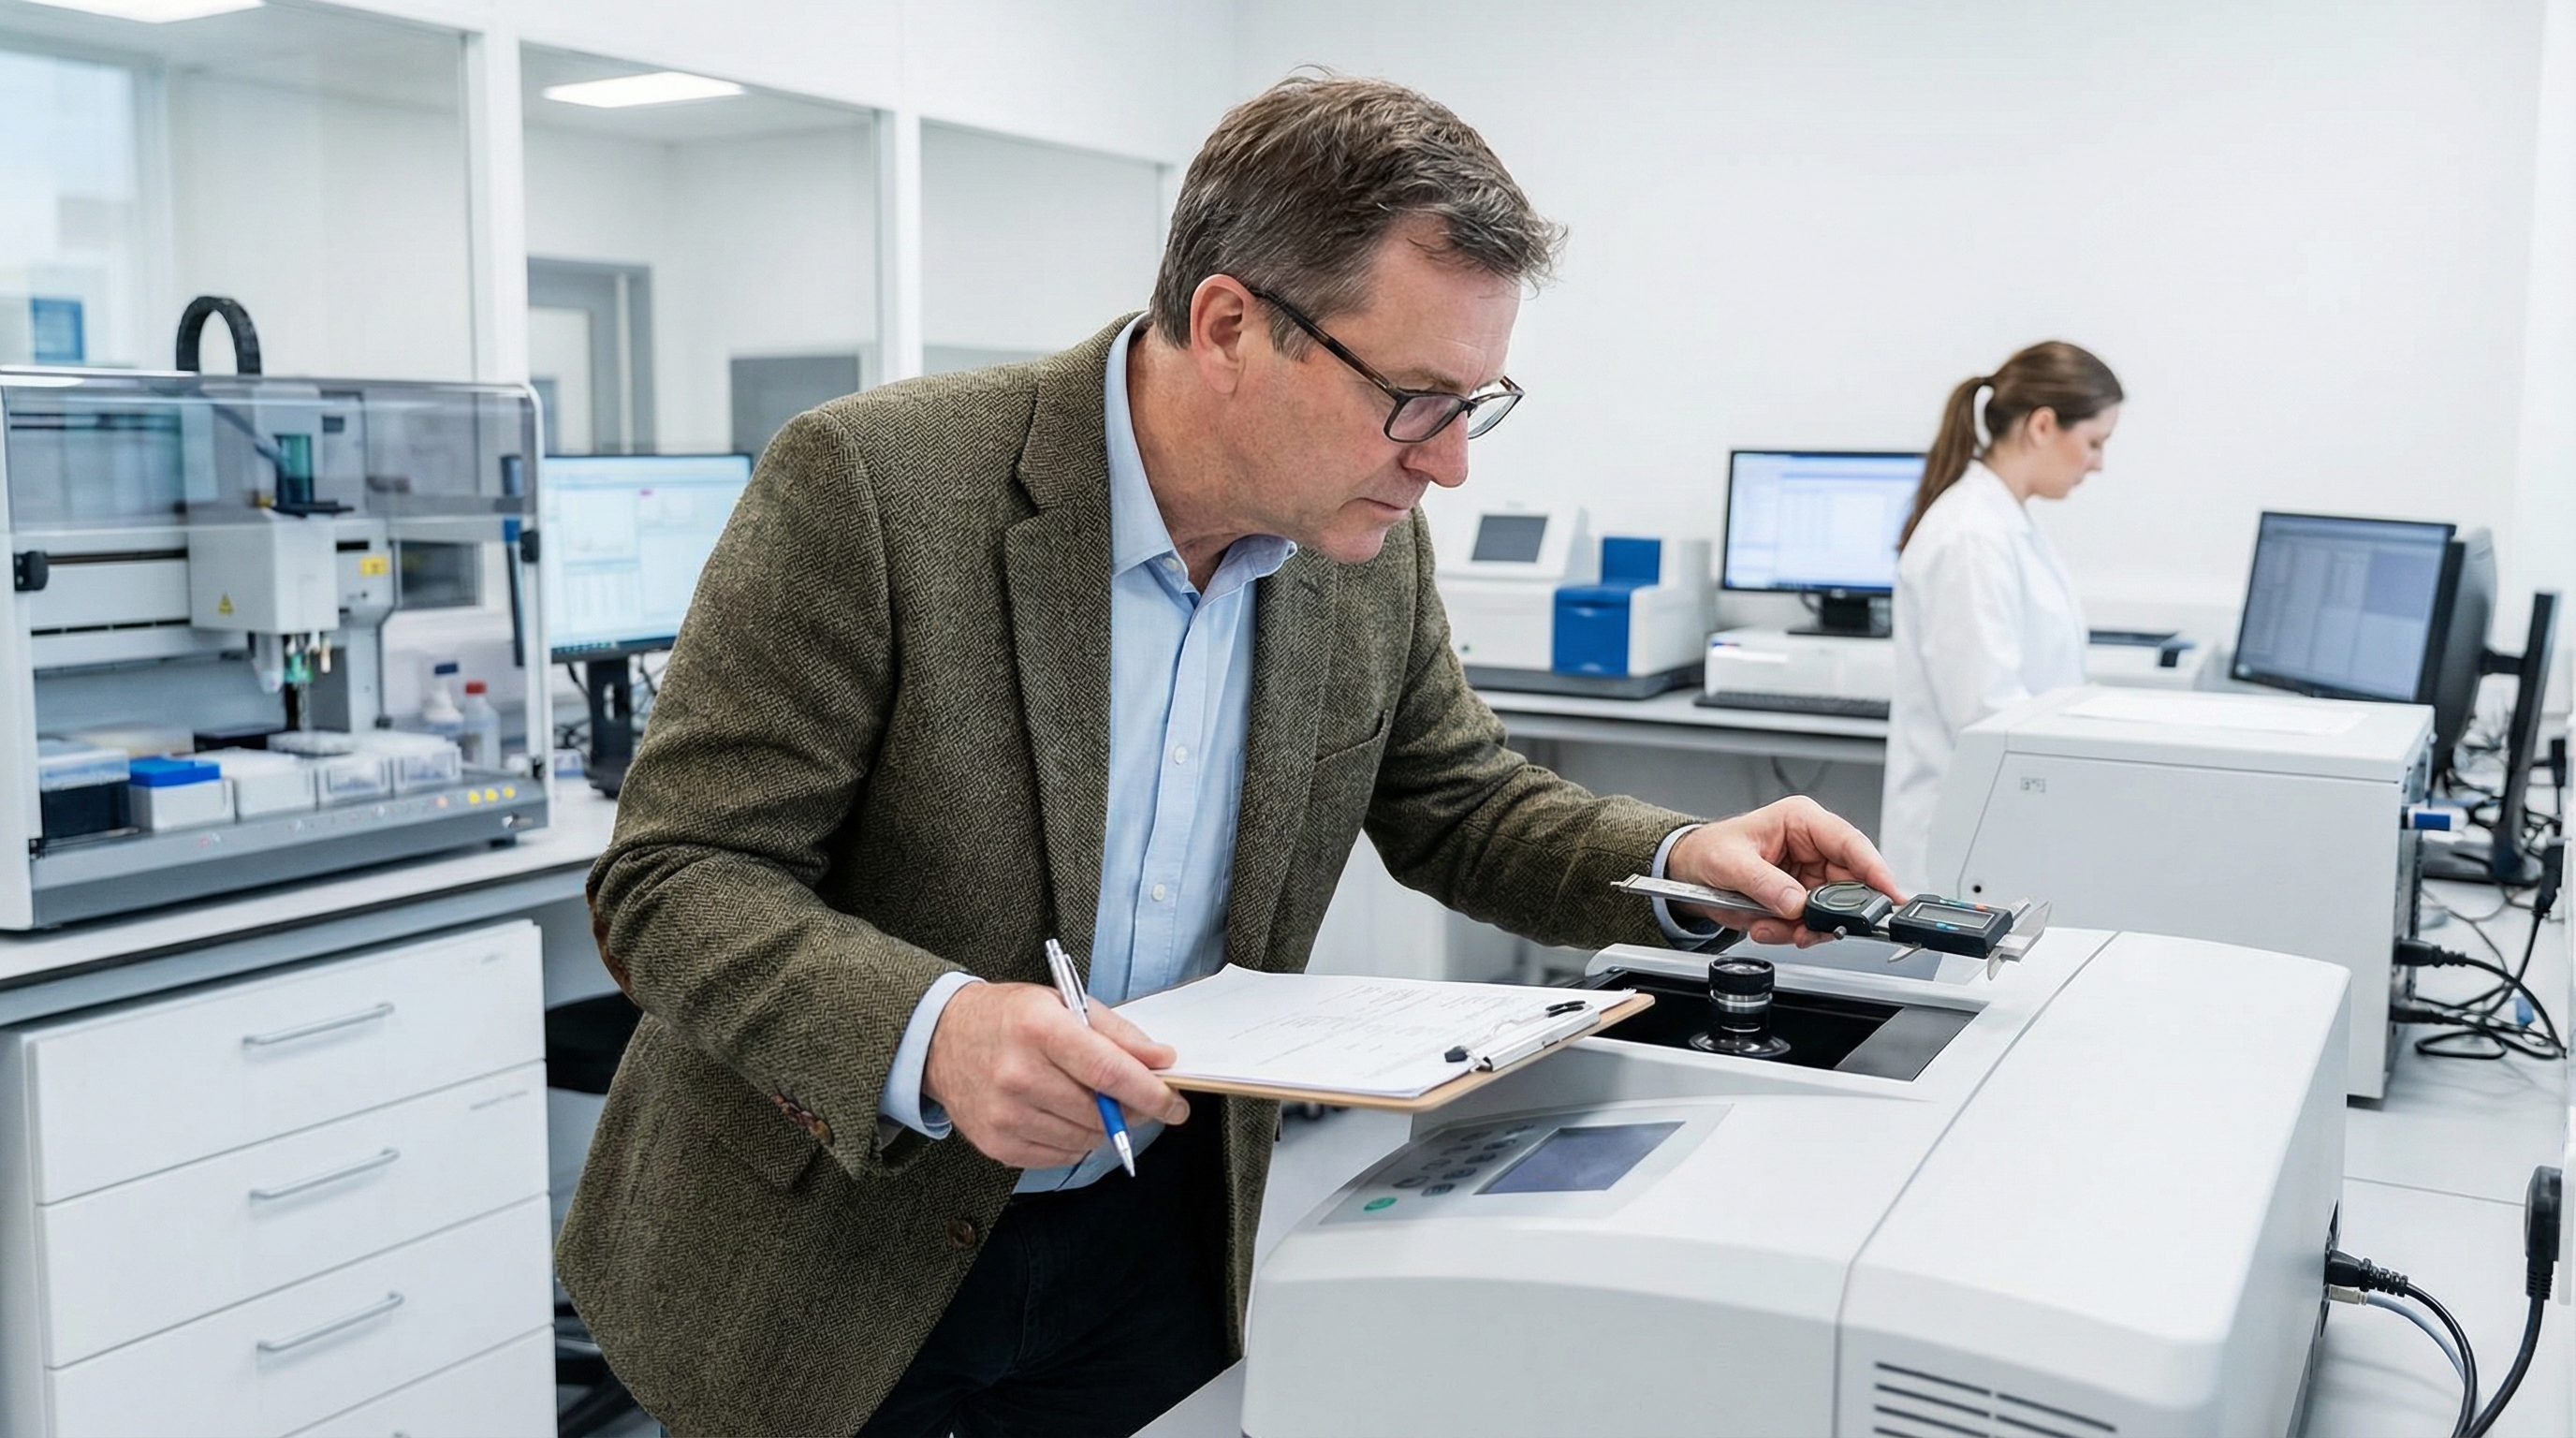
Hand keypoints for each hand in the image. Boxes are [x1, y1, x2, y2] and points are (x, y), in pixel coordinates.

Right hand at [921, 981, 1190, 1168]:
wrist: (940, 1039)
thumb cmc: (1009, 1018)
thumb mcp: (1063, 1004)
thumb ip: (1117, 1034)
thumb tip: (1161, 1062)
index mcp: (1039, 1029)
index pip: (1108, 1071)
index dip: (1150, 1093)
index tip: (1176, 1105)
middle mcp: (1017, 1074)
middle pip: (1098, 1111)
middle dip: (1132, 1112)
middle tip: (1139, 1102)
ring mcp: (1004, 1114)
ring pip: (1082, 1139)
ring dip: (1104, 1128)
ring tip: (1096, 1104)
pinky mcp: (996, 1143)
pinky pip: (1058, 1156)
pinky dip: (1075, 1141)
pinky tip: (1065, 1116)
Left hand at [1666, 796, 1902, 946]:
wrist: (1689, 873)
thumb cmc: (1709, 850)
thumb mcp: (1730, 862)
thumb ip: (1765, 883)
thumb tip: (1795, 902)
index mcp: (1800, 820)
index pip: (1849, 842)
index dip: (1875, 868)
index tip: (1889, 894)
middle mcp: (1812, 846)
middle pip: (1848, 883)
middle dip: (1830, 912)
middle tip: (1808, 928)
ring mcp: (1808, 875)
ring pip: (1831, 910)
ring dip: (1803, 926)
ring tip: (1768, 926)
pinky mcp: (1800, 899)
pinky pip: (1811, 923)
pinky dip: (1791, 932)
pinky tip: (1764, 926)